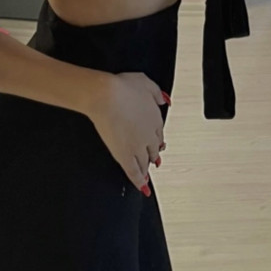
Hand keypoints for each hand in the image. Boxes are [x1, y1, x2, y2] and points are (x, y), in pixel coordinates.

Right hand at [88, 71, 166, 194]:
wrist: (107, 96)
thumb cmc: (122, 86)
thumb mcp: (145, 82)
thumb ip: (156, 93)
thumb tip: (164, 100)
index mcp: (155, 118)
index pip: (159, 134)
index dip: (157, 140)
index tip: (157, 144)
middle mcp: (149, 135)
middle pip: (154, 150)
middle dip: (152, 155)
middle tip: (151, 160)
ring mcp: (137, 147)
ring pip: (145, 163)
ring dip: (146, 169)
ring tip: (146, 175)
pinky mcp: (124, 156)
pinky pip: (134, 173)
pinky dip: (139, 182)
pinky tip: (143, 188)